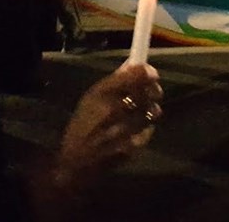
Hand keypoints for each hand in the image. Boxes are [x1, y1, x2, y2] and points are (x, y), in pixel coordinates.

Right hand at [54, 63, 162, 187]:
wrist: (75, 164)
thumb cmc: (82, 127)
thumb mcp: (91, 99)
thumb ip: (115, 81)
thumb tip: (135, 63)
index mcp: (101, 93)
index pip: (138, 75)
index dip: (148, 73)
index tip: (152, 75)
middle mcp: (113, 109)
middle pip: (149, 93)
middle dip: (153, 92)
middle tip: (152, 93)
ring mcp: (123, 130)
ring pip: (152, 112)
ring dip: (150, 111)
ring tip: (139, 114)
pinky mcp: (131, 147)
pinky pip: (148, 130)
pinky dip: (145, 129)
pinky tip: (134, 131)